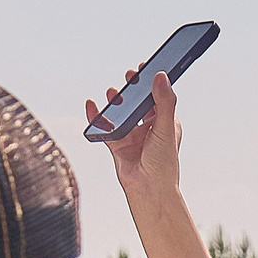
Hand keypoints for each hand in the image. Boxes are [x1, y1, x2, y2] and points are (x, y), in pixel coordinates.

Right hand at [86, 69, 182, 204]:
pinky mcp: (118, 144)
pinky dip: (98, 116)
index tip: (145, 68)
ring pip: (121, 112)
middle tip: (129, 77)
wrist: (149, 190)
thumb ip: (163, 102)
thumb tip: (160, 77)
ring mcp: (132, 135)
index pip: (158, 96)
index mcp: (164, 122)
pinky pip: (105, 126)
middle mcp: (149, 127)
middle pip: (138, 102)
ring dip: (116, 101)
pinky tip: (92, 106)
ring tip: (113, 93)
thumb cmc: (163, 164)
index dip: (152, 82)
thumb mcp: (164, 128)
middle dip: (133, 89)